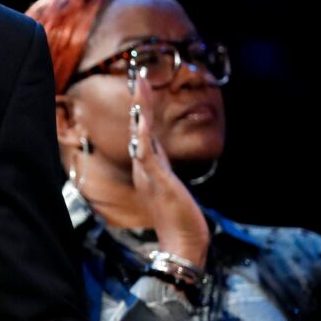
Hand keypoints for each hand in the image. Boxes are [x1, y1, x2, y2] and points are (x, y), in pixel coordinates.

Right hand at [128, 69, 210, 267]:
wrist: (181, 244)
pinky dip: (143, 135)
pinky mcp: (155, 180)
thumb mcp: (172, 192)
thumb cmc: (180, 222)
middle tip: (139, 77)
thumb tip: (164, 169)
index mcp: (149, 170)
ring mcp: (148, 173)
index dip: (144, 111)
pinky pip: (146, 152)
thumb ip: (165, 178)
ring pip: (141, 134)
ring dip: (141, 109)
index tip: (144, 90)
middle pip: (140, 128)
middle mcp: (144, 168)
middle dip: (140, 102)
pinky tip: (142, 120)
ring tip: (141, 86)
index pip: (144, 134)